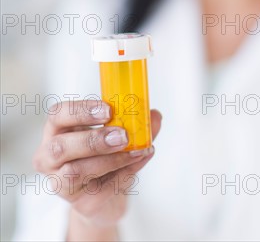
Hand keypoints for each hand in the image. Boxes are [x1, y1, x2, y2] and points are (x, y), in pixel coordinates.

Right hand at [33, 100, 161, 230]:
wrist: (106, 195)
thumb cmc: (105, 155)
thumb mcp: (118, 133)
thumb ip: (136, 123)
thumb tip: (155, 116)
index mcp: (57, 130)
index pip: (57, 115)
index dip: (81, 111)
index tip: (108, 109)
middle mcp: (50, 157)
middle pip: (60, 147)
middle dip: (94, 140)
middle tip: (123, 136)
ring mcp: (60, 183)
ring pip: (76, 172)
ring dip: (111, 159)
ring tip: (137, 151)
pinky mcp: (79, 204)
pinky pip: (100, 190)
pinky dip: (124, 174)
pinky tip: (139, 162)